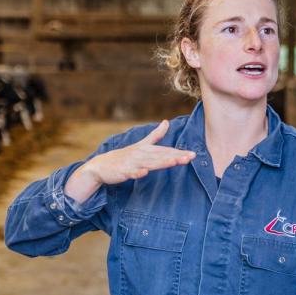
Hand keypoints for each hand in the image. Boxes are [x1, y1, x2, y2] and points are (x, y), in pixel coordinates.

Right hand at [65, 121, 194, 201]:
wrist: (101, 166)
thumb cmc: (124, 156)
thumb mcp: (141, 145)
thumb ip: (155, 135)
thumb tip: (167, 121)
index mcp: (146, 149)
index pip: (166, 151)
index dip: (179, 152)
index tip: (193, 154)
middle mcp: (141, 154)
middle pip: (161, 156)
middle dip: (175, 157)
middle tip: (190, 157)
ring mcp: (132, 163)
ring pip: (149, 163)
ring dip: (161, 162)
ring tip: (174, 162)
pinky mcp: (123, 171)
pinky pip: (131, 173)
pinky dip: (137, 173)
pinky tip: (144, 173)